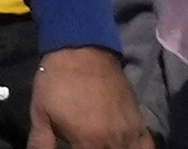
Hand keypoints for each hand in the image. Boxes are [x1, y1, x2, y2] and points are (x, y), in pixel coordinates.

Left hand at [26, 44, 146, 148]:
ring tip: (106, 145)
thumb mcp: (40, 114)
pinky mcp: (139, 120)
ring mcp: (128, 131)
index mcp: (87, 143)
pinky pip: (147, 145)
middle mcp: (112, 142)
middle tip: (87, 143)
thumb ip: (41, 143)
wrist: (81, 49)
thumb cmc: (57, 82)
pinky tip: (127, 147)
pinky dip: (139, 148)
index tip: (76, 146)